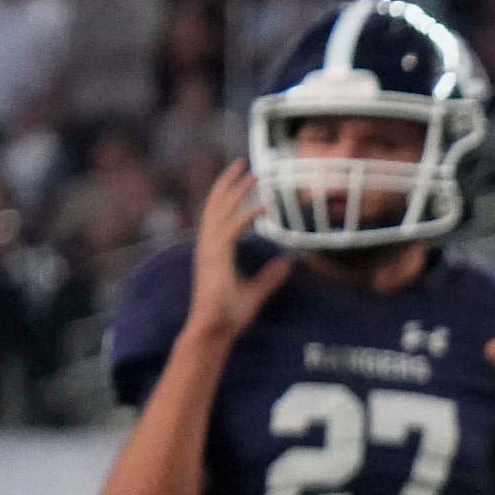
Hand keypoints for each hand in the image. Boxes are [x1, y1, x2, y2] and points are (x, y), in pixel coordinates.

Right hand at [187, 161, 291, 342]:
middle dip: (229, 182)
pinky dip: (247, 214)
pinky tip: (263, 206)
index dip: (229, 195)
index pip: (219, 214)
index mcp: (213, 251)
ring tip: (252, 172)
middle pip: (215, 204)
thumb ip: (270, 277)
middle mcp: (208, 246)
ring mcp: (209, 251)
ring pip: (221, 210)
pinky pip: (233, 229)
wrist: (214, 331)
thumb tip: (287, 264)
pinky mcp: (216, 258)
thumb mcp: (256, 292)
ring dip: (237, 190)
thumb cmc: (228, 315)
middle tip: (243, 163)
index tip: (243, 180)